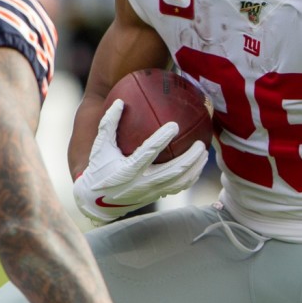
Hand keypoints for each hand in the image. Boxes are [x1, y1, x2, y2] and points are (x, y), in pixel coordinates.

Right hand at [73, 99, 207, 222]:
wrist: (96, 201)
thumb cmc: (99, 168)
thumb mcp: (100, 146)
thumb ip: (109, 124)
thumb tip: (119, 101)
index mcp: (126, 170)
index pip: (148, 153)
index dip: (161, 139)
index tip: (174, 125)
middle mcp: (141, 184)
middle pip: (173, 172)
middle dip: (190, 158)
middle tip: (200, 143)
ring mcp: (150, 192)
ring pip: (179, 182)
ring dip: (195, 168)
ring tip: (204, 153)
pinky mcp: (155, 196)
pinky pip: (178, 188)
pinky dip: (190, 177)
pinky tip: (197, 166)